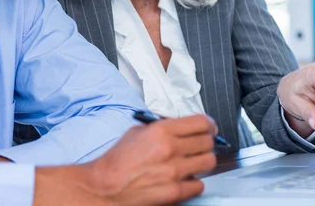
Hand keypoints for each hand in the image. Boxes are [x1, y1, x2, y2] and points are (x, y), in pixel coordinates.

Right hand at [33, 114, 216, 205]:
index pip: (201, 122)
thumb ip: (163, 127)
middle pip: (208, 142)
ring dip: (204, 162)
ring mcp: (174, 171)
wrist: (105, 186)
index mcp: (161, 130)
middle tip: (202, 145)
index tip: (210, 128)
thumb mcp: (138, 131)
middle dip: (207, 142)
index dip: (209, 124)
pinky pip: (199, 185)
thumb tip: (183, 128)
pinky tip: (185, 179)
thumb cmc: (118, 160)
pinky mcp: (175, 192)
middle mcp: (170, 149)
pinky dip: (194, 182)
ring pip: (209, 162)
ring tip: (194, 162)